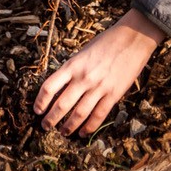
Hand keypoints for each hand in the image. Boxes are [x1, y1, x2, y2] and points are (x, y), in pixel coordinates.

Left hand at [33, 9, 163, 136]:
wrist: (133, 38)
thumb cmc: (107, 42)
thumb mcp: (83, 52)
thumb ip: (72, 69)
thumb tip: (60, 88)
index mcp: (73, 64)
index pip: (49, 87)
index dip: (40, 101)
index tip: (37, 110)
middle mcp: (83, 77)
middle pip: (61, 105)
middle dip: (51, 119)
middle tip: (45, 126)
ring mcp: (99, 87)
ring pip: (79, 114)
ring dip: (68, 126)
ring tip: (63, 132)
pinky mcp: (114, 94)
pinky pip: (98, 115)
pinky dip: (88, 127)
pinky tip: (82, 133)